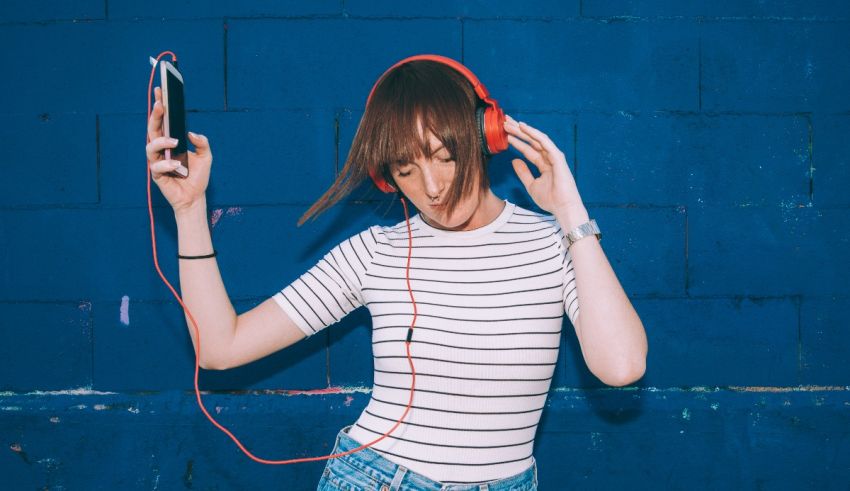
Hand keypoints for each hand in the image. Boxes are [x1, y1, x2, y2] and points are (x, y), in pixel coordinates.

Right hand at [146, 85, 212, 213]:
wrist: (195, 197)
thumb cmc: (197, 176)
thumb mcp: (206, 157)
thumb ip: (202, 143)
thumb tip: (191, 133)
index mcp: (170, 140)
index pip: (163, 121)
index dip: (160, 105)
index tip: (160, 90)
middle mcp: (161, 149)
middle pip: (153, 128)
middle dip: (155, 115)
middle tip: (161, 105)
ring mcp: (157, 161)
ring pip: (150, 146)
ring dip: (161, 141)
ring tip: (174, 142)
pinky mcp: (157, 175)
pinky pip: (157, 167)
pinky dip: (167, 165)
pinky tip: (177, 165)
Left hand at [503, 115, 584, 215]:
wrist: (563, 208)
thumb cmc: (550, 199)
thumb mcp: (531, 185)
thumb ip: (523, 172)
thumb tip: (514, 160)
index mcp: (544, 164)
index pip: (528, 150)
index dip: (517, 141)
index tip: (504, 134)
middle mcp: (549, 158)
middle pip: (531, 141)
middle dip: (518, 132)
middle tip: (505, 122)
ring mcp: (554, 156)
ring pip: (536, 139)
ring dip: (523, 130)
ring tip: (510, 123)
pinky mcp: (558, 157)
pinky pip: (545, 142)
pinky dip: (534, 134)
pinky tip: (524, 127)